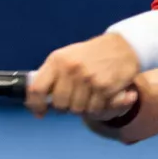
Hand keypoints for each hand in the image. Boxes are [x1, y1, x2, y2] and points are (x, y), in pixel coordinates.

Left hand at [26, 34, 140, 117]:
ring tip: (89, 96)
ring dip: (82, 108)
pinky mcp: (104, 87)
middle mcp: (71, 69)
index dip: (36, 105)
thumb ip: (50, 77)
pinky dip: (97, 108)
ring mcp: (88, 79)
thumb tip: (35, 103)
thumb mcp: (66, 57)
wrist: (122, 46)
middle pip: (59, 105)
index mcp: (57, 61)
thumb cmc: (90, 55)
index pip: (37, 89)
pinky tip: (100, 97)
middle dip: (65, 107)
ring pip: (77, 110)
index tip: (40, 113)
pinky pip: (94, 110)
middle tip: (74, 100)